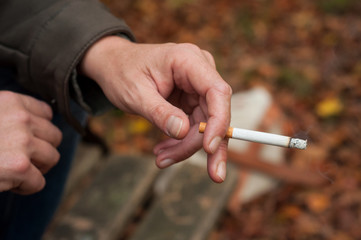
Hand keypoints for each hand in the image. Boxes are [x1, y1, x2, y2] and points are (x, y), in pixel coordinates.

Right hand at [0, 91, 61, 193]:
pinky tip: (8, 183)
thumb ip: (10, 116)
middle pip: (55, 137)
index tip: (28, 141)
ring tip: (15, 171)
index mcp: (11, 102)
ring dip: (36, 169)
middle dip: (41, 151)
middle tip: (22, 159)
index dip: (40, 131)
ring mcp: (22, 141)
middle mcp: (21, 118)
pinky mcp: (19, 166)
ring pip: (52, 158)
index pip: (47, 114)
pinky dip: (26, 187)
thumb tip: (36, 126)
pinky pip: (39, 181)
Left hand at [80, 36, 231, 181]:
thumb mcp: (135, 94)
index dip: (219, 121)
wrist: (114, 66)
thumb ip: (159, 112)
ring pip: (206, 124)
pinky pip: (195, 125)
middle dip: (206, 144)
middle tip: (213, 175)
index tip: (210, 148)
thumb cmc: (122, 73)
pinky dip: (182, 142)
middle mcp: (199, 71)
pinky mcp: (192, 99)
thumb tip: (183, 131)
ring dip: (188, 147)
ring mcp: (197, 86)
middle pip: (215, 112)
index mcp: (188, 60)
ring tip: (162, 159)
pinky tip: (165, 151)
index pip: (217, 91)